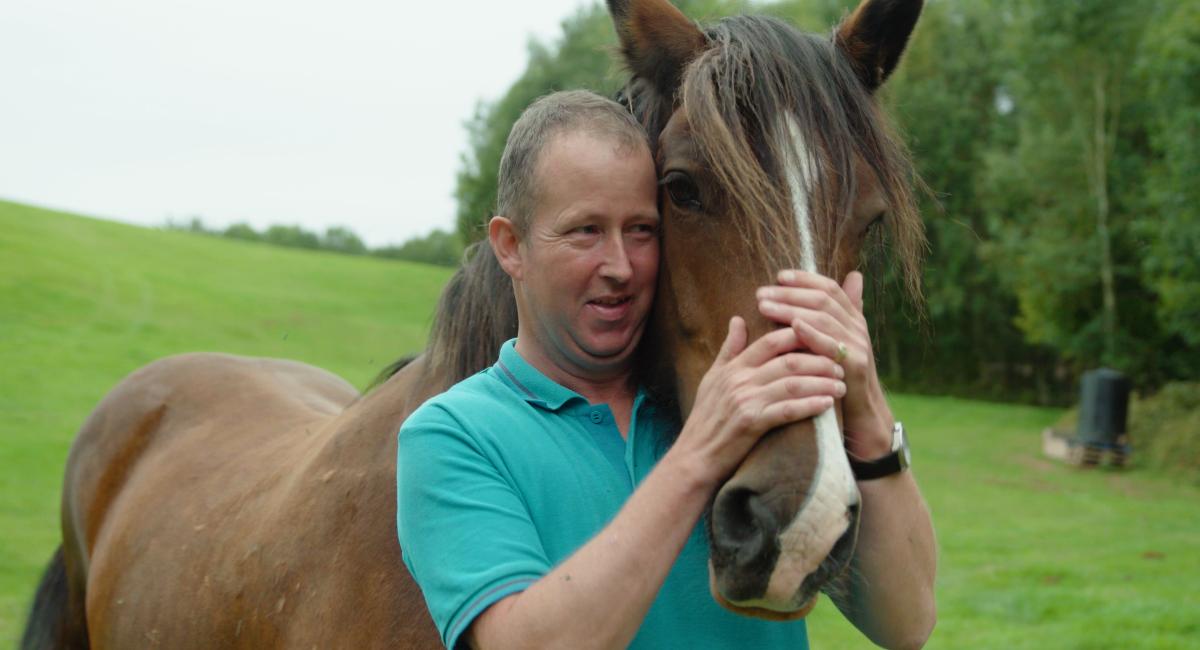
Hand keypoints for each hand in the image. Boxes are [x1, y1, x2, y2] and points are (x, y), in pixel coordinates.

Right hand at [671, 316, 845, 487]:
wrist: (695, 456)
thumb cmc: (705, 418)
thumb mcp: (713, 377)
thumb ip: (729, 348)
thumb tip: (738, 319)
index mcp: (734, 367)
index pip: (772, 341)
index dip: (800, 336)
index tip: (823, 339)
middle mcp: (740, 379)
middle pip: (788, 360)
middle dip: (819, 360)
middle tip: (840, 364)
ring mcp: (746, 400)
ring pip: (792, 383)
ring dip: (821, 382)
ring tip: (841, 384)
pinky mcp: (752, 423)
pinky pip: (788, 410)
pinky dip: (810, 405)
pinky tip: (827, 403)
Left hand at [756, 270, 893, 459]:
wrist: (861, 418)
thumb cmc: (838, 379)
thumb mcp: (834, 345)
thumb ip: (832, 316)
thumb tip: (850, 277)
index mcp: (851, 319)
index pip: (828, 288)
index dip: (804, 279)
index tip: (778, 276)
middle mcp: (857, 328)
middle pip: (823, 299)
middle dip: (790, 293)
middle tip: (761, 292)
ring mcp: (858, 346)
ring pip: (824, 318)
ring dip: (791, 309)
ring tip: (764, 306)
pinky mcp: (856, 366)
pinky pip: (832, 346)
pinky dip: (812, 334)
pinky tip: (792, 326)